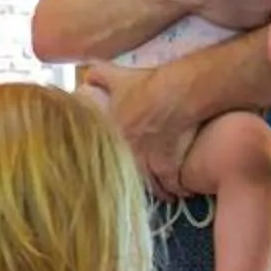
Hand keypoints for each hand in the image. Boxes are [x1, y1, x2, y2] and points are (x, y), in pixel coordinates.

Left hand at [84, 63, 202, 199]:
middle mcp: (128, 155)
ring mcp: (149, 164)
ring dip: (160, 190)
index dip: (116, 165)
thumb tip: (87, 76)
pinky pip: (174, 185)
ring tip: (168, 195)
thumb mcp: (116, 76)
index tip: (122, 169)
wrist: (172, 95)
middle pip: (131, 176)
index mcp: (112, 138)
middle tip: (145, 186)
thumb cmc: (144, 86)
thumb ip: (99, 75)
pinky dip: (179, 189)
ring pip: (154, 185)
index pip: (110, 160)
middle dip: (138, 182)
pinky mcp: (169, 168)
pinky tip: (183, 192)